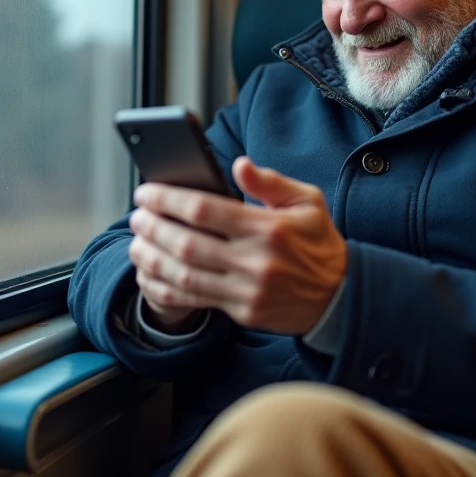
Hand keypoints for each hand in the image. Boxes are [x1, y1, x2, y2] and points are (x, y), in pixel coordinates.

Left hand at [126, 157, 346, 334]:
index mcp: (268, 228)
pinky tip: (148, 276)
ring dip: (152, 259)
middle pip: (187, 243)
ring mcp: (247, 290)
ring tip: (135, 244)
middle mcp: (255, 261)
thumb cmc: (318, 242)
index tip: (147, 192)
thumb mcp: (307, 202)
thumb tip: (238, 164)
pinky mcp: (242, 313)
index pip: (205, 210)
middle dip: (153, 228)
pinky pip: (194, 301)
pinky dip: (164, 289)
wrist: (340, 296)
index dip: (168, 200)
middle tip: (136, 216)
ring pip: (185, 275)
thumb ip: (270, 182)